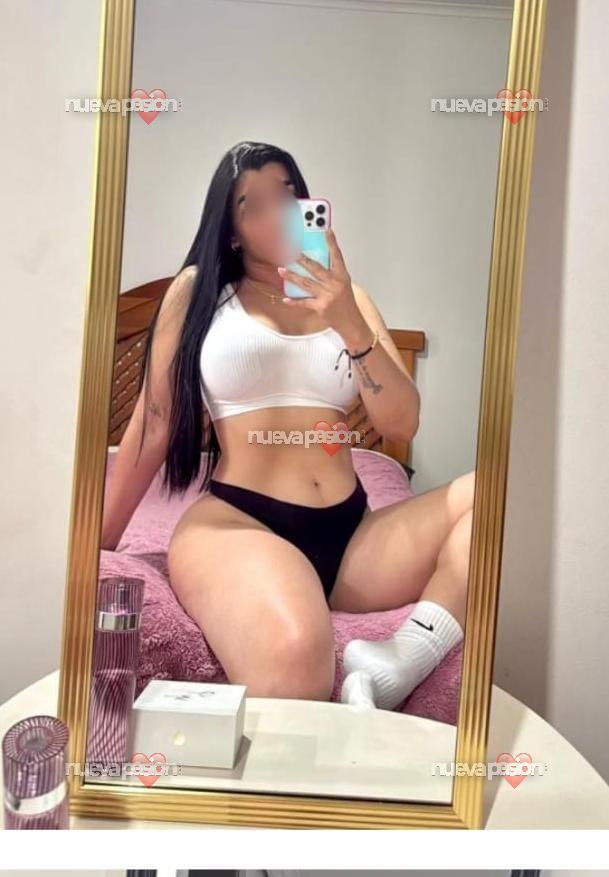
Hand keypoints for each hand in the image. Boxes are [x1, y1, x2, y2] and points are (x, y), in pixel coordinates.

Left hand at [277, 228, 371, 348]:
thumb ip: (331, 272)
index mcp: (342, 276)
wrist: (350, 320)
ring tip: (281, 270)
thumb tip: (313, 262)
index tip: (327, 230)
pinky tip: (285, 298)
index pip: (337, 256)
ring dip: (292, 277)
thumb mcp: (343, 283)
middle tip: (291, 252)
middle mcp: (334, 284)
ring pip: (306, 284)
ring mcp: (327, 296)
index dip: (332, 243)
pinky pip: (304, 302)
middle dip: (302, 260)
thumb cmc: (346, 301)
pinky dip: (294, 301)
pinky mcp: (320, 307)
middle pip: (316, 268)